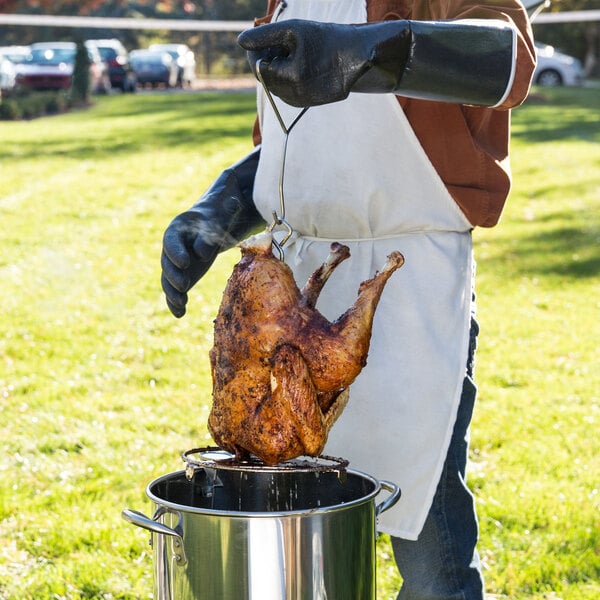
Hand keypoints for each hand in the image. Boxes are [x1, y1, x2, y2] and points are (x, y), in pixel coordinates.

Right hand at [161, 209, 221, 317]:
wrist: (214, 225)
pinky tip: (180, 314)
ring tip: (181, 303)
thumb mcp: (218, 220)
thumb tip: (201, 255)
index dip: (176, 252)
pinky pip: (174, 290)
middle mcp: (171, 248)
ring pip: (168, 280)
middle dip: (174, 275)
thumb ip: (211, 233)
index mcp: (177, 229)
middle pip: (167, 263)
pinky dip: (175, 302)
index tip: (185, 263)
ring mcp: (175, 264)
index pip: (171, 241)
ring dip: (172, 293)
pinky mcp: (181, 276)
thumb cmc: (217, 220)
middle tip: (185, 285)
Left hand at [238, 19, 373, 106]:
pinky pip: (288, 91)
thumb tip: (241, 42)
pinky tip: (302, 64)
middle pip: (267, 78)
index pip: (259, 66)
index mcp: (289, 78)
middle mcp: (294, 96)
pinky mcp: (308, 105)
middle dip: (268, 60)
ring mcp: (301, 103)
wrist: (356, 57)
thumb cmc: (325, 39)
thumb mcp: (293, 30)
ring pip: (277, 86)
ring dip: (278, 69)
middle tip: (279, 43)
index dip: (256, 50)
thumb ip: (265, 36)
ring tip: (295, 53)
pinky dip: (289, 78)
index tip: (259, 37)